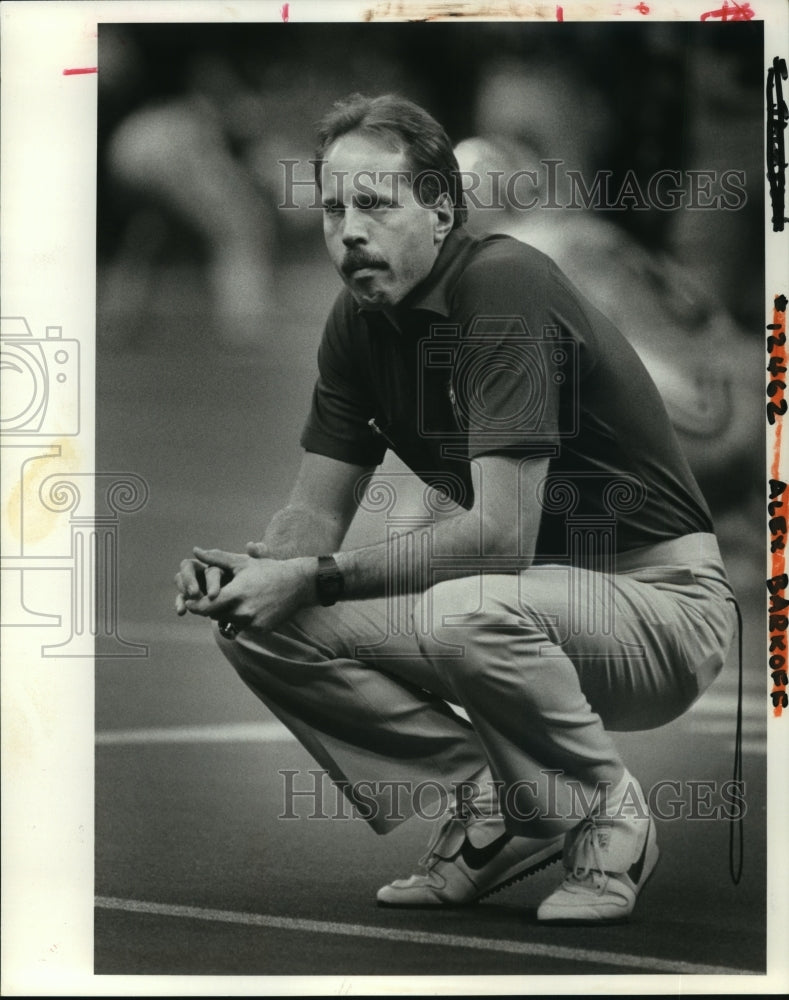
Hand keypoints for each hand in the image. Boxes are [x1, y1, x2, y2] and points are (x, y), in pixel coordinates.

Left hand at [181, 546, 314, 633]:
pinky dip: (241, 619)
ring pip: (227, 622)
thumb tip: (195, 551)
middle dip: (211, 606)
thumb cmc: (267, 570)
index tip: (189, 600)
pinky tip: (249, 606)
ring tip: (233, 600)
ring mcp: (252, 623)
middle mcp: (243, 612)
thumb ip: (216, 558)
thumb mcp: (242, 562)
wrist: (298, 584)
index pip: (204, 607)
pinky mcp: (260, 630)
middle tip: (213, 596)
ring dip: (226, 613)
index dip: (194, 605)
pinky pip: (241, 627)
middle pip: (213, 615)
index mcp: (236, 594)